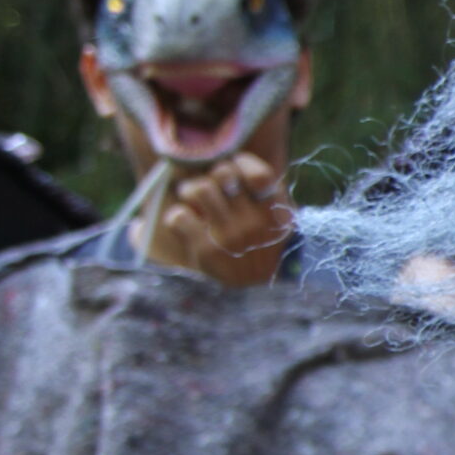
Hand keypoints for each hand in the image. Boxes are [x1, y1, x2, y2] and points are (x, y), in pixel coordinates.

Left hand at [148, 153, 293, 288]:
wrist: (258, 293)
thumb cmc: (263, 244)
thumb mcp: (277, 218)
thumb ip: (264, 188)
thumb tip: (229, 161)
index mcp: (276, 212)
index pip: (258, 173)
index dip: (240, 165)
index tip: (234, 173)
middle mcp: (255, 223)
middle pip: (223, 174)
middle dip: (210, 175)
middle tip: (205, 186)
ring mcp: (231, 237)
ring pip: (199, 189)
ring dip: (189, 190)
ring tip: (190, 199)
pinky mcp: (207, 251)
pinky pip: (179, 216)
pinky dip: (177, 217)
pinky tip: (185, 224)